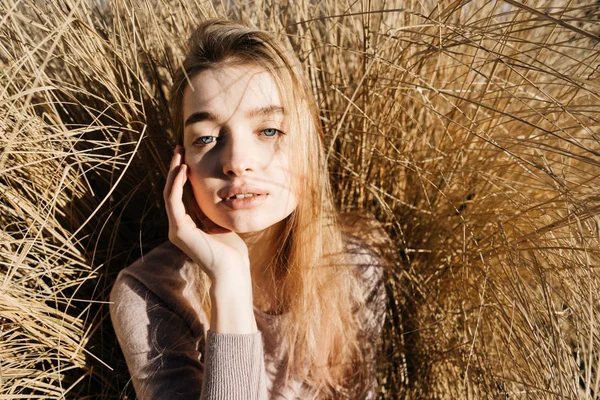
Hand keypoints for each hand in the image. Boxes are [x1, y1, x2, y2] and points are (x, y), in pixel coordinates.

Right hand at [163, 146, 250, 282]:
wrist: (231, 269)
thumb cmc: (231, 250)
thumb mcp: (220, 223)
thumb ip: (213, 210)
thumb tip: (218, 192)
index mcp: (186, 225)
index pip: (181, 194)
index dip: (182, 174)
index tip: (187, 155)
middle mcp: (177, 226)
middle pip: (172, 190)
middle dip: (175, 167)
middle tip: (179, 147)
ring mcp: (176, 228)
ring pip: (170, 193)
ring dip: (173, 171)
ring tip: (178, 153)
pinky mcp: (179, 230)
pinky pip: (173, 201)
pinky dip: (176, 184)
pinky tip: (183, 169)